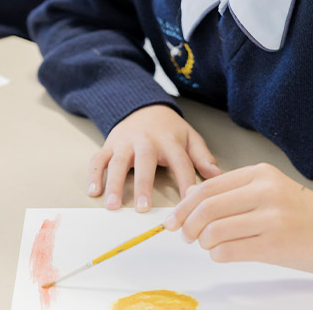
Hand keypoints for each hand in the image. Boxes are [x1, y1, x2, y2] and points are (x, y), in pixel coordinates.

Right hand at [90, 104, 222, 212]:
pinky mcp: (109, 144)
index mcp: (169, 141)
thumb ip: (203, 158)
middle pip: (144, 163)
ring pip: (117, 162)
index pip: (180, 163)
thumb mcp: (189, 137)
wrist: (142, 105)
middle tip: (142, 208)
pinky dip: (94, 175)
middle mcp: (145, 141)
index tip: (188, 202)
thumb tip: (219, 178)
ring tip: (112, 205)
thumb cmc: (168, 128)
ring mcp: (124, 142)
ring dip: (113, 183)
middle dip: (143, 185)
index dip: (186, 182)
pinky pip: (98, 159)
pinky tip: (93, 192)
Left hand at [163, 163, 312, 274]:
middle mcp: (265, 191)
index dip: (184, 206)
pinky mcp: (275, 244)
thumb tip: (191, 197)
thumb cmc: (306, 215)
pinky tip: (224, 254)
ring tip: (209, 246)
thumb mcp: (271, 190)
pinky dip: (218, 255)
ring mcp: (271, 218)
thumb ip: (234, 192)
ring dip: (203, 243)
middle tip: (185, 236)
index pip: (207, 187)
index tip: (173, 219)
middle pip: (206, 208)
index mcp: (261, 173)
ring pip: (214, 231)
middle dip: (187, 225)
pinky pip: (229, 251)